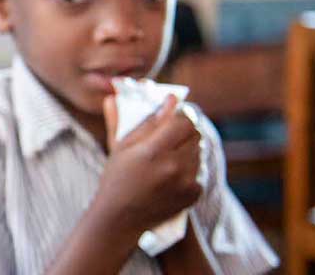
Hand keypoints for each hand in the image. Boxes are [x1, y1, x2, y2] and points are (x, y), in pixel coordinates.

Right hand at [95, 95, 202, 235]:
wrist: (120, 217)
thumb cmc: (116, 178)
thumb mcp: (118, 146)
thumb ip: (128, 119)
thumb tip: (125, 95)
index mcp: (152, 150)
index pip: (183, 121)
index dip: (179, 116)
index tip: (171, 117)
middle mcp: (173, 166)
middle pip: (194, 134)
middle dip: (184, 131)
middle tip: (169, 137)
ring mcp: (185, 183)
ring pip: (198, 153)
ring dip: (186, 151)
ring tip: (166, 159)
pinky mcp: (193, 195)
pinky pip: (199, 173)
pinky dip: (188, 172)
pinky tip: (171, 177)